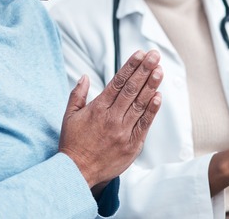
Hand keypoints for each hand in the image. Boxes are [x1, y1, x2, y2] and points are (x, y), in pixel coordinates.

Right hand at [59, 50, 162, 187]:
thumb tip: (85, 77)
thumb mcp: (69, 116)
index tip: (140, 54)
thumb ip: (78, 95)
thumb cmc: (73, 144)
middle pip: (132, 89)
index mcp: (98, 108)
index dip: (130, 66)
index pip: (118, 82)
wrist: (77, 173)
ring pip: (140, 104)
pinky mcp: (131, 145)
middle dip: (144, 70)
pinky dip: (152, 110)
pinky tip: (158, 96)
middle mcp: (112, 118)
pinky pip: (144, 125)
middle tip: (155, 56)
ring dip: (151, 86)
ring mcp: (123, 132)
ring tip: (159, 70)